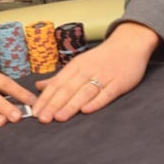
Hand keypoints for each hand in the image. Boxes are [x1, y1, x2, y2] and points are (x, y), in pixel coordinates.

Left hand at [32, 22, 159, 122]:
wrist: (128, 44)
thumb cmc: (101, 58)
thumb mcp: (78, 63)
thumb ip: (59, 77)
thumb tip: (39, 87)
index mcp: (75, 66)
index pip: (57, 83)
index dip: (45, 98)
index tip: (35, 112)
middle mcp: (87, 70)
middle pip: (68, 89)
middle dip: (54, 104)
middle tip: (42, 118)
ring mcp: (103, 76)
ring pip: (84, 92)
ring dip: (71, 105)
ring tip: (59, 117)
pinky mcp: (118, 83)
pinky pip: (106, 93)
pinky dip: (96, 101)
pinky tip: (87, 110)